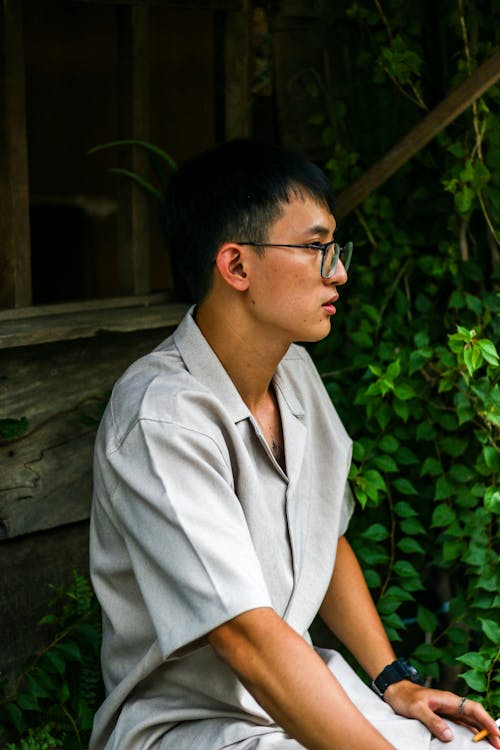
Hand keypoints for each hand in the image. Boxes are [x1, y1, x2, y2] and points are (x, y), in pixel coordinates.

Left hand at [384, 681, 499, 747]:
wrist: (395, 691)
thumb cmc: (405, 696)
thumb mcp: (417, 708)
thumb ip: (433, 721)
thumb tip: (449, 736)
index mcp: (448, 699)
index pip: (473, 708)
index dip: (486, 720)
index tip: (495, 734)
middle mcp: (451, 705)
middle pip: (475, 716)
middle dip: (489, 729)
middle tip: (499, 745)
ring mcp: (448, 711)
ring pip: (470, 721)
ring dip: (482, 732)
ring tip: (492, 745)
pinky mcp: (443, 717)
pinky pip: (461, 725)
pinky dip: (471, 733)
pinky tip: (475, 742)